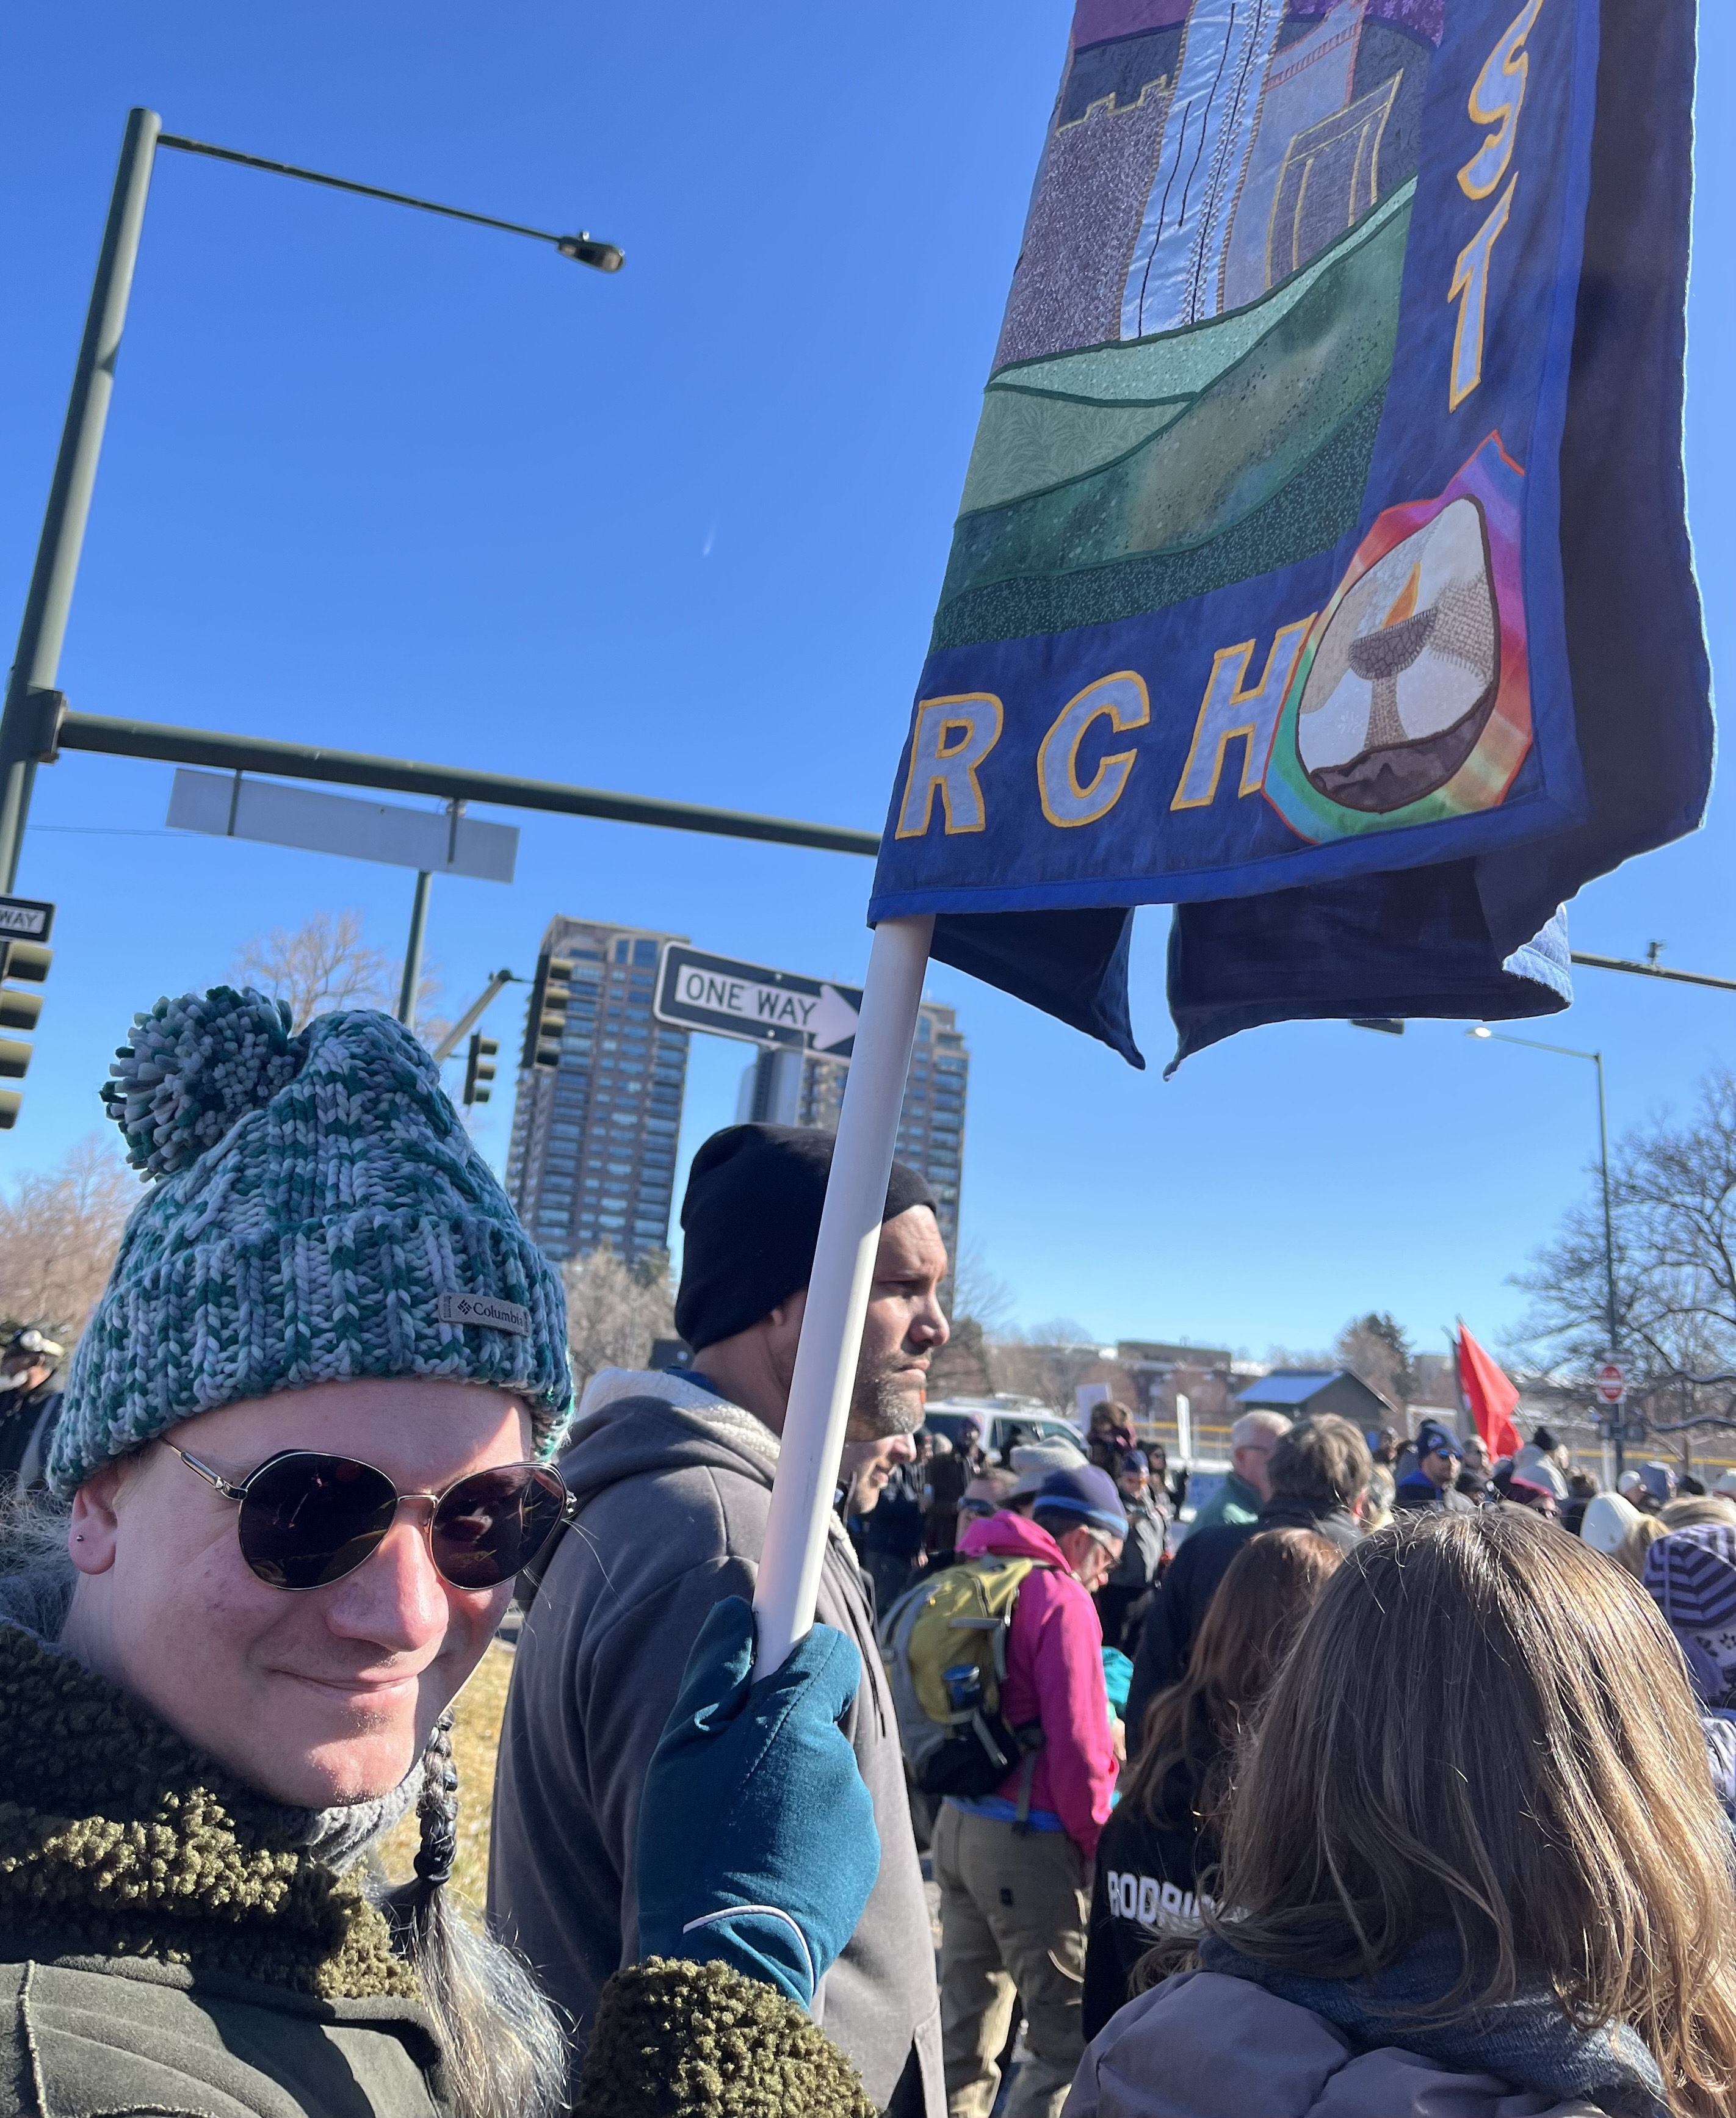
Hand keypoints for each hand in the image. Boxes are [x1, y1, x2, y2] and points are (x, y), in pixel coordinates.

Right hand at [634, 1597, 880, 2010]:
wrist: (729, 1963)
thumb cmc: (691, 1849)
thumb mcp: (679, 1751)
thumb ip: (714, 1672)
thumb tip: (739, 1607)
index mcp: (795, 1723)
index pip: (828, 1650)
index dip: (798, 1650)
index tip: (776, 1654)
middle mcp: (838, 1759)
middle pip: (818, 1715)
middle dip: (782, 1730)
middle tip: (730, 1773)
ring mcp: (857, 1811)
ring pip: (823, 1771)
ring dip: (792, 1784)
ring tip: (743, 1831)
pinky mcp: (866, 1857)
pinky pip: (836, 1819)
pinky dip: (808, 1830)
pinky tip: (769, 1862)